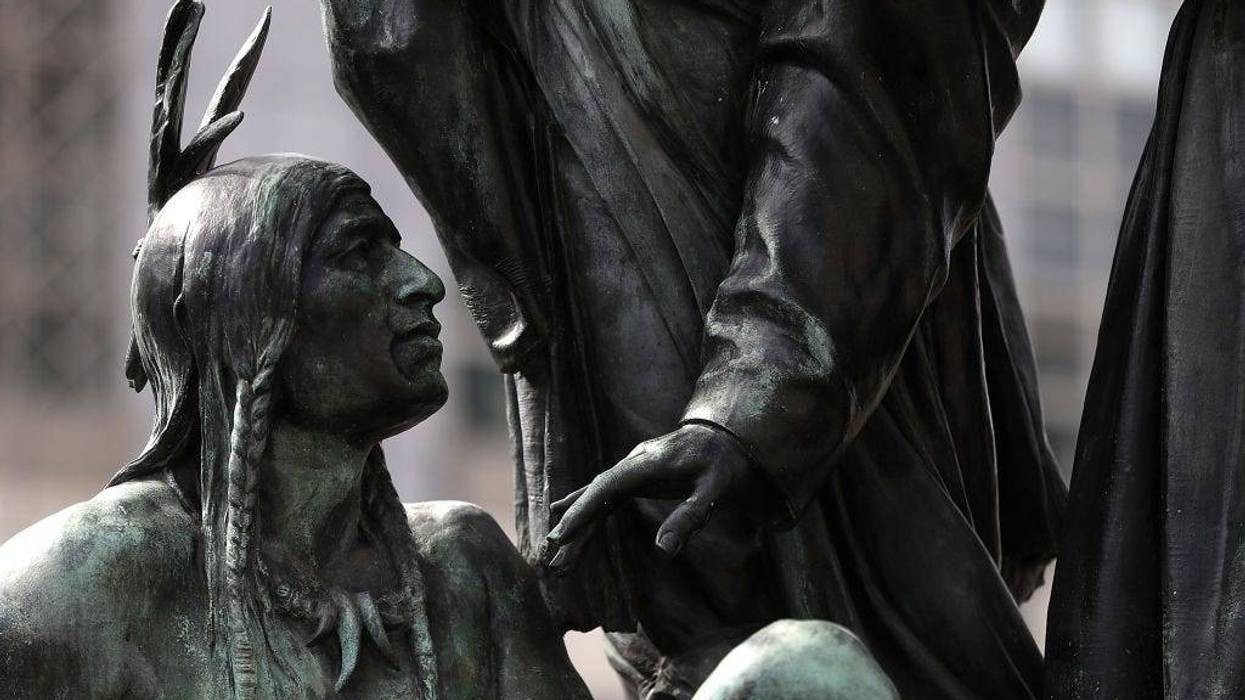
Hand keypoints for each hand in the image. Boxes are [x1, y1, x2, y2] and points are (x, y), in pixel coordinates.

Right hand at [541, 423, 753, 572]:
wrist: (729, 437)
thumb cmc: (725, 464)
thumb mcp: (716, 491)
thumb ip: (690, 517)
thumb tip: (663, 551)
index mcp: (649, 463)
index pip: (607, 487)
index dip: (582, 511)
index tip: (563, 535)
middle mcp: (634, 462)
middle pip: (596, 496)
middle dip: (575, 528)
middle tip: (555, 562)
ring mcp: (633, 468)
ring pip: (597, 497)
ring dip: (578, 524)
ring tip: (557, 554)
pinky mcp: (636, 475)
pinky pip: (606, 494)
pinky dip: (585, 508)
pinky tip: (562, 513)